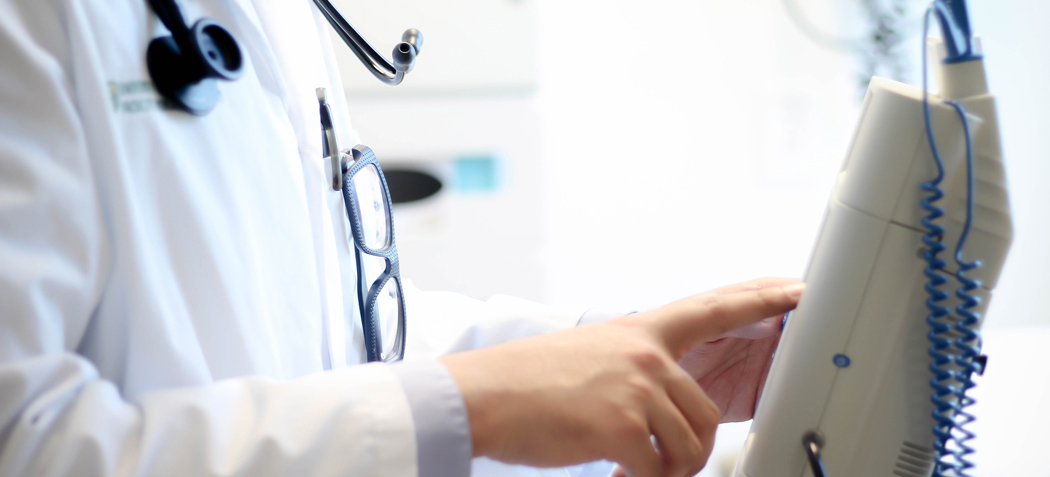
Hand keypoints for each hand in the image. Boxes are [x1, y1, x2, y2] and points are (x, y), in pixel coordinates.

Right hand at [440, 279, 802, 476]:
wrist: (485, 395)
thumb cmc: (530, 380)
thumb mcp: (591, 354)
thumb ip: (635, 369)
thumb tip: (662, 406)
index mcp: (640, 331)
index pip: (713, 309)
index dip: (760, 299)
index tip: (795, 289)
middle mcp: (646, 354)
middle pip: (705, 412)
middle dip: (689, 448)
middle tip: (657, 462)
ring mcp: (637, 387)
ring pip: (690, 444)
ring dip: (667, 469)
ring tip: (632, 468)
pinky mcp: (624, 424)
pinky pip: (660, 469)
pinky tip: (617, 473)